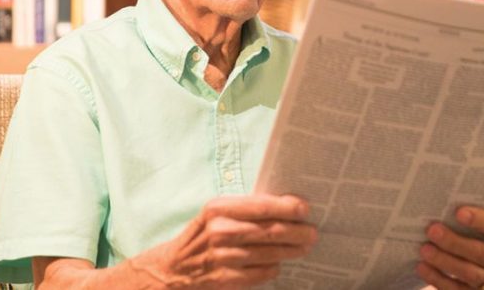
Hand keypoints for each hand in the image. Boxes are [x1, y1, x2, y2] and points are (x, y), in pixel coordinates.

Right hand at [130, 194, 316, 288]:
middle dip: (297, 232)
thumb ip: (245, 209)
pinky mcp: (225, 279)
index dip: (287, 207)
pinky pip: (260, 273)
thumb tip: (284, 205)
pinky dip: (273, 268)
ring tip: (303, 247)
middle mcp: (220, 231)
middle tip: (312, 232)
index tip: (305, 208)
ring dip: (291, 251)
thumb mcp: (216, 215)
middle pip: (270, 231)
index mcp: (218, 208)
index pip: (261, 206)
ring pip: (269, 253)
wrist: (171, 269)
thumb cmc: (201, 236)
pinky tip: (278, 264)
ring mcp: (222, 257)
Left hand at [416, 206, 483, 288]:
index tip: (459, 212)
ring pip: (470, 274)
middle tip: (432, 230)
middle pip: (481, 253)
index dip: (480, 220)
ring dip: (444, 260)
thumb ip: (468, 221)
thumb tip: (441, 206)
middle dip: (454, 242)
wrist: (479, 273)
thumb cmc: (476, 242)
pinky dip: (437, 278)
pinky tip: (422, 266)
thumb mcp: (480, 232)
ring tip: (424, 249)